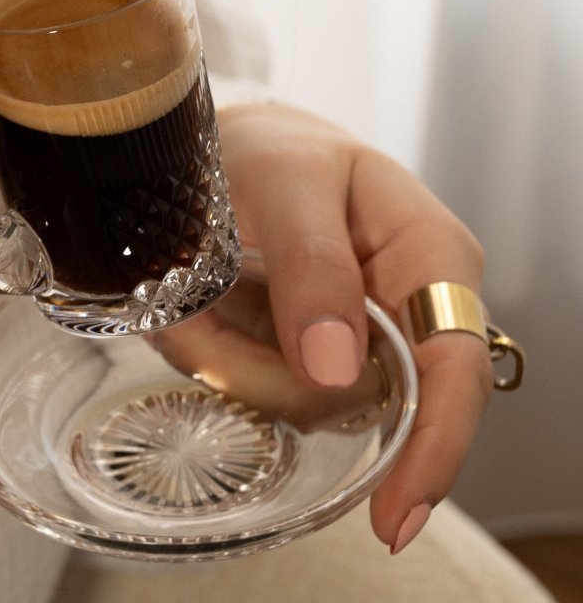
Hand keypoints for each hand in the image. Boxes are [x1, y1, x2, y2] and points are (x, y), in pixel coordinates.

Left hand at [150, 102, 491, 552]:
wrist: (233, 143)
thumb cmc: (274, 148)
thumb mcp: (286, 180)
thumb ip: (311, 261)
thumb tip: (337, 370)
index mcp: (431, 257)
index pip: (458, 372)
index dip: (435, 449)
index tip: (392, 514)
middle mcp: (407, 312)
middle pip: (370, 403)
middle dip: (281, 380)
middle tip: (205, 324)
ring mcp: (359, 341)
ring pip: (306, 403)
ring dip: (236, 360)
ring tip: (199, 292)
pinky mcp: (310, 356)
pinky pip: (267, 387)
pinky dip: (220, 356)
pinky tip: (203, 311)